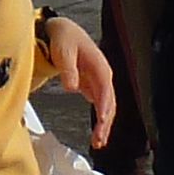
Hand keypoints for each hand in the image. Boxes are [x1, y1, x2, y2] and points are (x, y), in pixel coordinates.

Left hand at [36, 11, 115, 141]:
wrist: (63, 31)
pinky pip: (100, 107)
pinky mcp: (93, 88)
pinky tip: (97, 135)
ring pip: (107, 107)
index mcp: (99, 66)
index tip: (103, 119)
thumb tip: (72, 86)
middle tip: (99, 139)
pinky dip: (100, 121)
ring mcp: (100, 83)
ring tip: (99, 143)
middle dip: (106, 122)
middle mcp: (103, 76)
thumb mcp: (63, 50)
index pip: (105, 88)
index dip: (105, 104)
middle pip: (109, 102)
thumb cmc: (64, 38)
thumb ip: (67, 68)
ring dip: (104, 125)